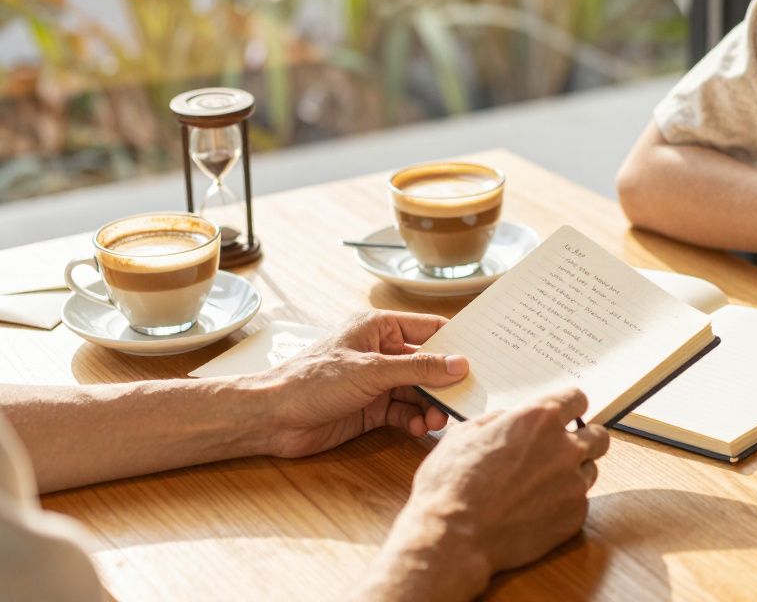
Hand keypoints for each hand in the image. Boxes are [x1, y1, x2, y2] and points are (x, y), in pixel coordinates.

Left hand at [249, 309, 467, 458]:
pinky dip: (415, 421)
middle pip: (428, 365)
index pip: (429, 329)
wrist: (273, 418)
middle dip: (445, 383)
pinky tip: (419, 429)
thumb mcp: (371, 371)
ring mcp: (377, 381)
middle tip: (464, 399)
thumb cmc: (313, 381)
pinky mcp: (372, 408)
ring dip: (430, 406)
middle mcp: (381, 351)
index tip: (484, 357)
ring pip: (418, 391)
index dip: (456, 343)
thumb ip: (418, 368)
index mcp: (379, 327)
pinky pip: (404, 412)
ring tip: (438, 420)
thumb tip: (460, 364)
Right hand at [367, 388, 609, 598]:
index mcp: (539, 419)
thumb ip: (497, 420)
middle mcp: (564, 448)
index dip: (569, 407)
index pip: (578, 399)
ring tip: (541, 484)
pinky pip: (579, 502)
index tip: (564, 415)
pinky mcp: (574, 517)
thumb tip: (509, 419)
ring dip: (573, 472)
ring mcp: (573, 484)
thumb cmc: (452, 484)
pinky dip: (563, 503)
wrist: (454, 537)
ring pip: (590, 470)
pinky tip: (536, 508)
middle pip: (598, 435)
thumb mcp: (465, 434)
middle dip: (584, 438)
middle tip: (562, 449)